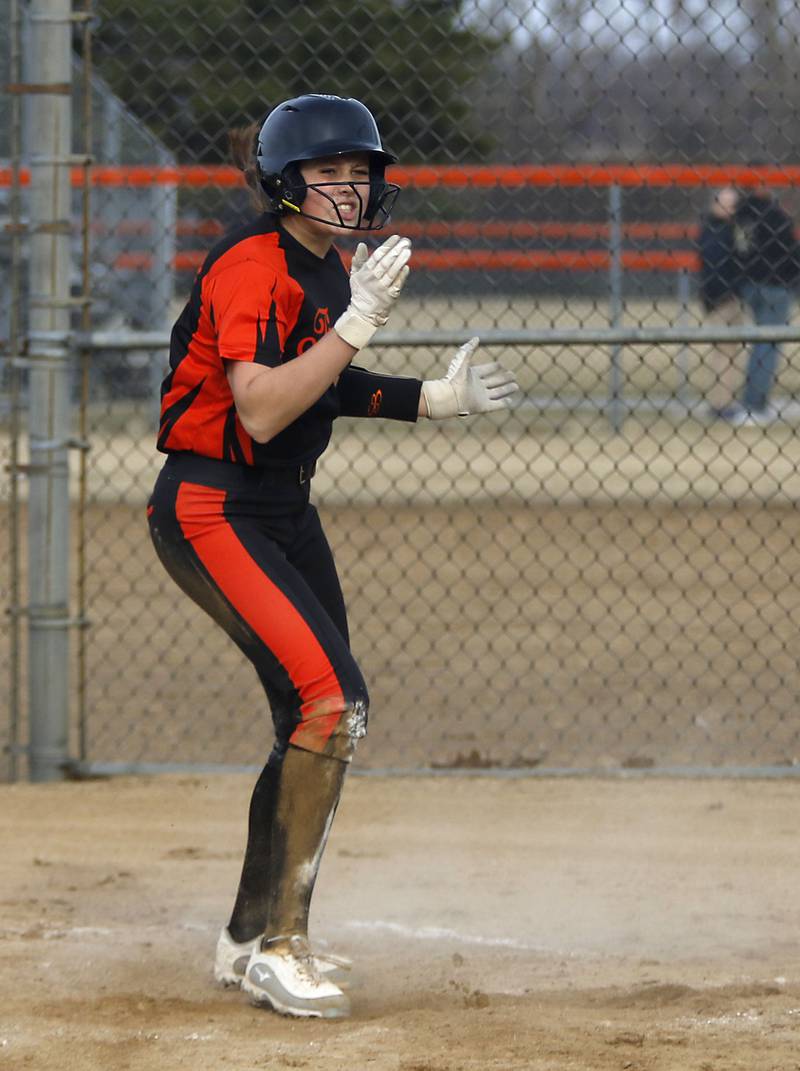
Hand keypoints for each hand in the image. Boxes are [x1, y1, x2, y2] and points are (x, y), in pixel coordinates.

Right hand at [334, 235, 411, 349]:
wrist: (363, 313)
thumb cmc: (360, 291)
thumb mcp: (356, 275)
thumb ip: (359, 260)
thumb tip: (361, 244)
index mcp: (366, 273)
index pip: (377, 256)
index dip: (387, 246)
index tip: (396, 237)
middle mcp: (374, 280)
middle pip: (386, 263)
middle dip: (396, 251)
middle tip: (406, 241)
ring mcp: (382, 288)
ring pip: (392, 273)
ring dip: (400, 261)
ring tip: (408, 251)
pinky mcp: (390, 297)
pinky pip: (396, 285)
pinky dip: (401, 276)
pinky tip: (406, 267)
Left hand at [421, 337, 518, 418]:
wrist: (449, 396)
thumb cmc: (454, 378)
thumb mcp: (462, 359)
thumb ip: (469, 349)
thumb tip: (476, 338)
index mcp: (472, 375)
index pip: (486, 370)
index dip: (493, 367)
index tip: (500, 365)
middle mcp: (477, 387)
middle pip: (494, 381)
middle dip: (504, 378)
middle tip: (513, 375)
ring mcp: (481, 397)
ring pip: (497, 392)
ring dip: (507, 389)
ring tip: (516, 386)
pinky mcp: (483, 406)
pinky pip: (496, 405)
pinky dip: (504, 403)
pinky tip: (511, 401)